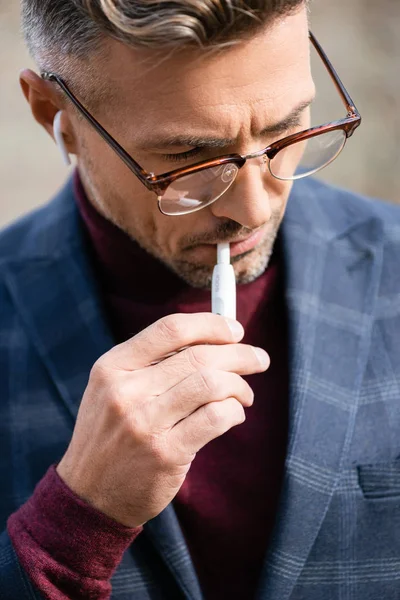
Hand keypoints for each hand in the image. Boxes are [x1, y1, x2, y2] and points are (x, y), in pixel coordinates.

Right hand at [57, 313, 269, 526]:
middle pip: (199, 356)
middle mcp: (126, 391)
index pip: (170, 329)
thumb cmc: (112, 435)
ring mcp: (145, 423)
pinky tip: (233, 414)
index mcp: (112, 367)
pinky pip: (216, 418)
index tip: (235, 330)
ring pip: (212, 384)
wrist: (89, 495)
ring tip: (245, 394)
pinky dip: (234, 411)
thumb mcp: (112, 389)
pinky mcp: (166, 454)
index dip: (211, 325)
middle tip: (258, 359)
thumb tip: (212, 339)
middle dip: (240, 354)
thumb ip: (151, 363)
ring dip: (240, 385)